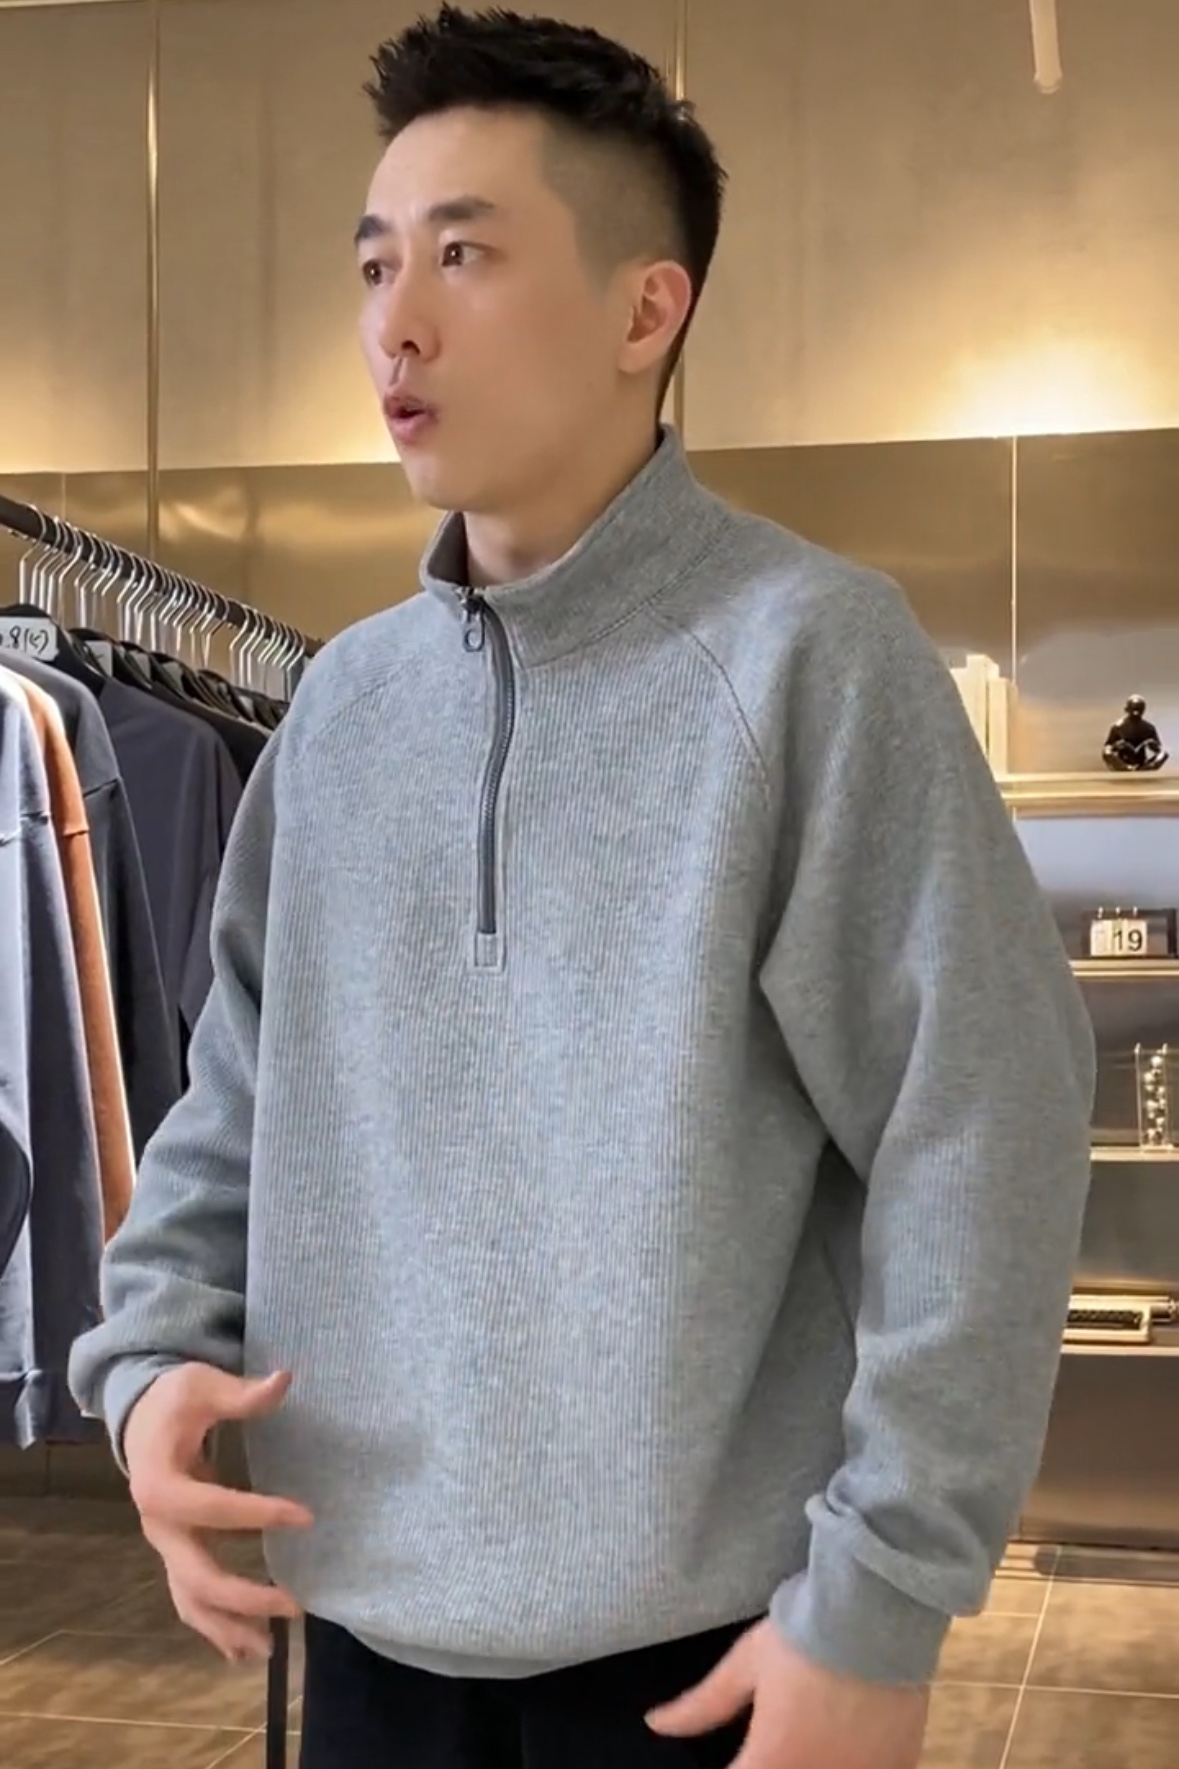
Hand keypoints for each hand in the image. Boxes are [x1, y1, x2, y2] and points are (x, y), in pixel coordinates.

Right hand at [125, 1365, 312, 1662]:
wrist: (139, 1417)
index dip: (257, 1514)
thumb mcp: (202, 1385)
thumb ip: (240, 1394)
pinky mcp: (176, 1553)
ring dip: (227, 1627)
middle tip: (295, 1604)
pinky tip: (244, 1650)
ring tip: (270, 1650)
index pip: (211, 1508)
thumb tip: (284, 1380)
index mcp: (159, 1484)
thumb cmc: (175, 1400)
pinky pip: (192, 1599)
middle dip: (243, 1597)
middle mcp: (157, 1526)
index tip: (306, 1517)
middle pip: (195, 1576)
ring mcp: (164, 1546)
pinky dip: (216, 1626)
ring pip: (190, 1600)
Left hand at [646, 1618, 929, 1767]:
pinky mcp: (897, 1765)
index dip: (736, 1768)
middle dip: (769, 1764)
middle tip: (774, 1740)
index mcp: (771, 1763)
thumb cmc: (801, 1635)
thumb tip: (654, 1725)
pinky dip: (851, 1763)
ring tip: (807, 1736)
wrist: (874, 1610)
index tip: (738, 1756)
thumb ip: (700, 1706)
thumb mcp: (744, 1665)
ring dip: (810, 1764)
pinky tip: (844, 1744)